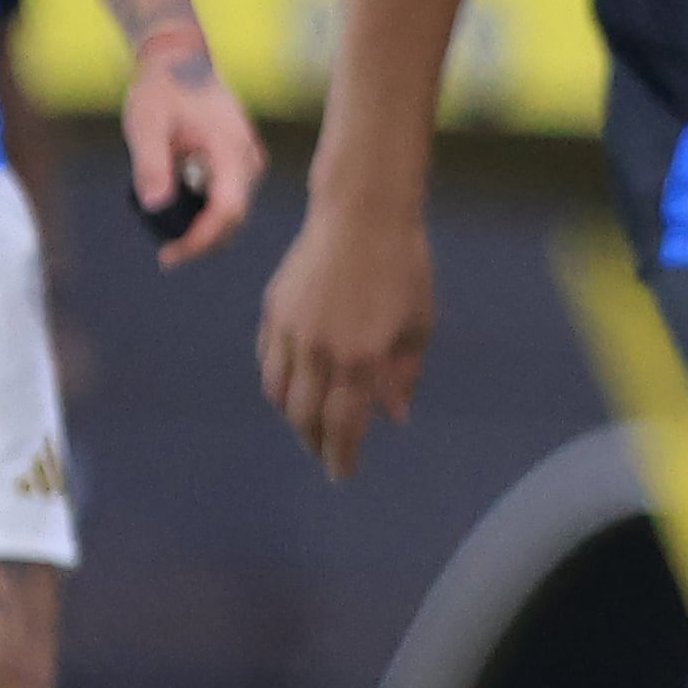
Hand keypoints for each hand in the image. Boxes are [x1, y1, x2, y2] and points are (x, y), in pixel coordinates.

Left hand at [122, 34, 262, 266]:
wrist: (179, 59)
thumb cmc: (161, 89)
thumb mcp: (146, 125)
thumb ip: (151, 165)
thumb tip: (155, 207)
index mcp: (230, 149)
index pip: (227, 210)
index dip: (202, 240)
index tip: (170, 256)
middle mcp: (248, 158)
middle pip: (234, 218)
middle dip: (202, 242)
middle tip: (165, 254)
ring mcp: (248, 159)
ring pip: (233, 211)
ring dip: (204, 228)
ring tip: (166, 226)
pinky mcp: (240, 160)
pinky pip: (229, 197)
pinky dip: (206, 212)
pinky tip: (178, 207)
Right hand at [257, 188, 434, 479]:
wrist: (362, 213)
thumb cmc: (403, 266)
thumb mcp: (419, 324)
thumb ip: (404, 374)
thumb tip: (394, 417)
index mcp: (361, 359)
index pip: (343, 426)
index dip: (341, 456)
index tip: (342, 474)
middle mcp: (320, 352)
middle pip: (305, 417)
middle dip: (315, 443)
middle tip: (326, 455)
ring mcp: (291, 330)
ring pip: (279, 393)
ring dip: (292, 416)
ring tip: (308, 425)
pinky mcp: (274, 310)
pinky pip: (268, 360)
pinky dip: (277, 382)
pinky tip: (291, 387)